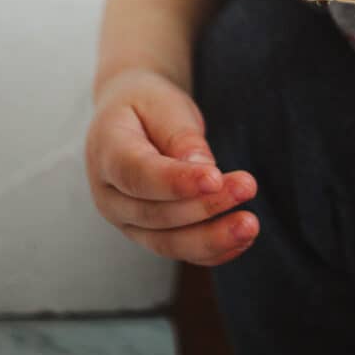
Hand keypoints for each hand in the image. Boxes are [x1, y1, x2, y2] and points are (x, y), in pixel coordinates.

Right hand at [85, 69, 258, 265]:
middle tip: (247, 187)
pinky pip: (178, 251)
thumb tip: (202, 169)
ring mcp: (125, 220)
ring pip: (166, 242)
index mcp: (106, 152)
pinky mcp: (147, 234)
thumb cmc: (147, 105)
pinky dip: (210, 251)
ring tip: (249, 224)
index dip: (176, 182)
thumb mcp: (162, 103)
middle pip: (155, 214)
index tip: (215, 179)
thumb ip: (179, 135)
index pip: (137, 174)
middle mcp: (108, 195)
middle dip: (204, 207)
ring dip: (211, 238)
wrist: (128, 115)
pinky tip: (241, 241)